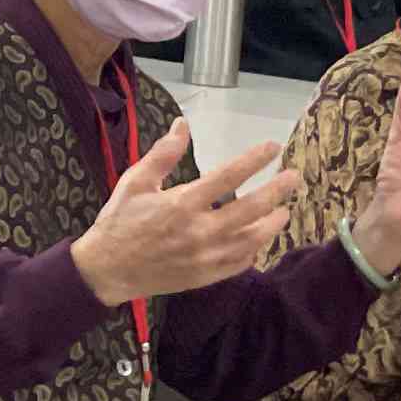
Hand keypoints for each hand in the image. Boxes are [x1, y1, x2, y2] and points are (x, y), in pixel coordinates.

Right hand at [72, 121, 298, 304]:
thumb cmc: (119, 221)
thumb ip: (163, 154)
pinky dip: (254, 250)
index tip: (273, 147)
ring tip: (284, 211)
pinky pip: (239, 263)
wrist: (106, 270)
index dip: (254, 159)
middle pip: (250, 209)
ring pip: (251, 239)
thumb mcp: (135, 181)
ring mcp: (205, 257)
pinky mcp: (204, 276)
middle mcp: (199, 231)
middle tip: (294, 178)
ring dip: (272, 224)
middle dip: (277, 191)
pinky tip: (260, 239)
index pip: (228, 176)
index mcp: (181, 203)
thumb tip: (183, 125)